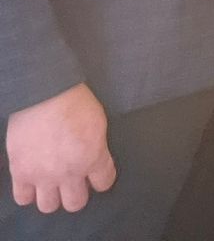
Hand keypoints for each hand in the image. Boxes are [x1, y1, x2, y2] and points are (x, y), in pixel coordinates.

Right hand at [6, 84, 113, 213]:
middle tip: (74, 182)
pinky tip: (32, 182)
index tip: (97, 175)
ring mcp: (42, 176)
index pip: (104, 183)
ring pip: (48, 206)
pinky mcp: (20, 172)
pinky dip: (28, 192)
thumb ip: (97, 147)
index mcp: (93, 158)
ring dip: (51, 196)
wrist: (44, 94)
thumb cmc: (75, 102)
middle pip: (75, 203)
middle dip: (77, 194)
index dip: (102, 179)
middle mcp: (69, 173)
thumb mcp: (99, 124)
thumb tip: (95, 158)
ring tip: (52, 184)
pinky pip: (22, 198)